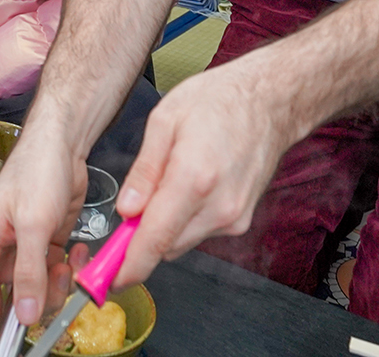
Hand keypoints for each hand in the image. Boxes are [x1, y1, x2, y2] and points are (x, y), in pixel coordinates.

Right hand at [0, 121, 89, 356]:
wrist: (64, 144)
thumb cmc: (36, 170)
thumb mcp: (32, 224)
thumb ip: (28, 272)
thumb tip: (24, 314)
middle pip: (0, 304)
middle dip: (17, 320)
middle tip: (32, 338)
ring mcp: (23, 250)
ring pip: (32, 294)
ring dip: (52, 291)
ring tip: (66, 270)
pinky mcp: (46, 246)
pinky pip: (53, 277)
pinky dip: (67, 274)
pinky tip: (76, 255)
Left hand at [107, 54, 294, 290]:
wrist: (271, 101)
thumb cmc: (219, 101)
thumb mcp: (165, 120)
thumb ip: (143, 171)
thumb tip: (126, 211)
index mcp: (194, 178)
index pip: (154, 239)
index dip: (127, 264)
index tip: (107, 278)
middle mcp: (219, 206)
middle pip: (166, 247)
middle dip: (141, 239)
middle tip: (130, 211)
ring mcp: (234, 217)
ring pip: (182, 242)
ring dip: (165, 227)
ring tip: (167, 182)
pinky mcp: (241, 220)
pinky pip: (200, 233)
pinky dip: (185, 220)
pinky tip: (189, 186)